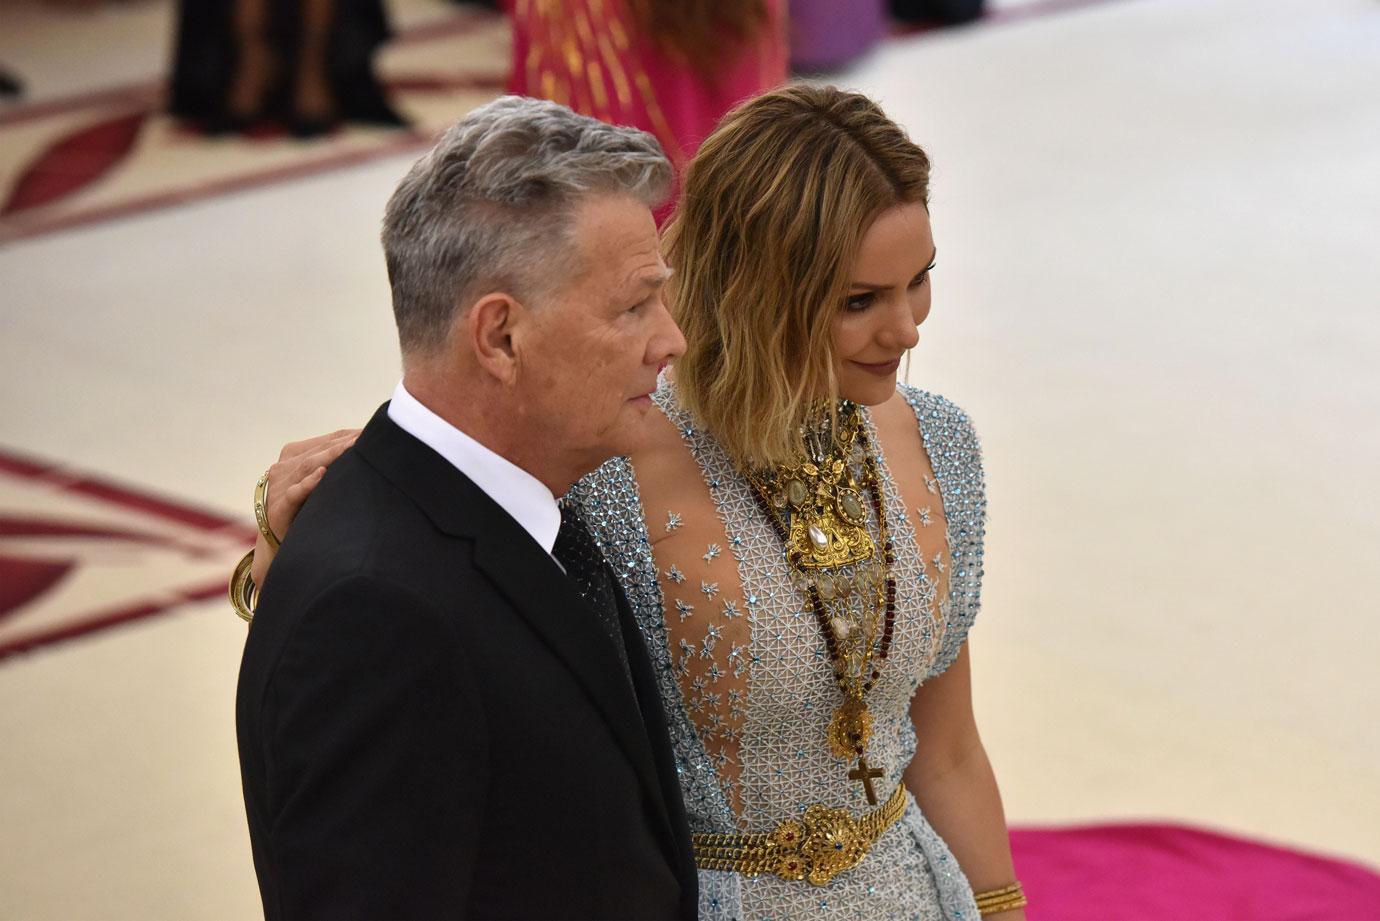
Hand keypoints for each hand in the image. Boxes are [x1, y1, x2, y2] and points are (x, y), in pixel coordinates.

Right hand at [250, 429, 358, 584]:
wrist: (277, 543)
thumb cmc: (305, 509)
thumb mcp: (318, 483)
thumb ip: (335, 466)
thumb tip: (371, 452)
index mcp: (294, 456)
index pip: (326, 441)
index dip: (349, 435)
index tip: (374, 430)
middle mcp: (284, 468)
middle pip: (319, 451)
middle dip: (345, 442)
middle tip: (369, 435)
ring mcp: (279, 488)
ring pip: (308, 467)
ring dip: (331, 455)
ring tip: (353, 446)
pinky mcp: (278, 510)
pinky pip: (293, 494)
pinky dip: (307, 484)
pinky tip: (322, 475)